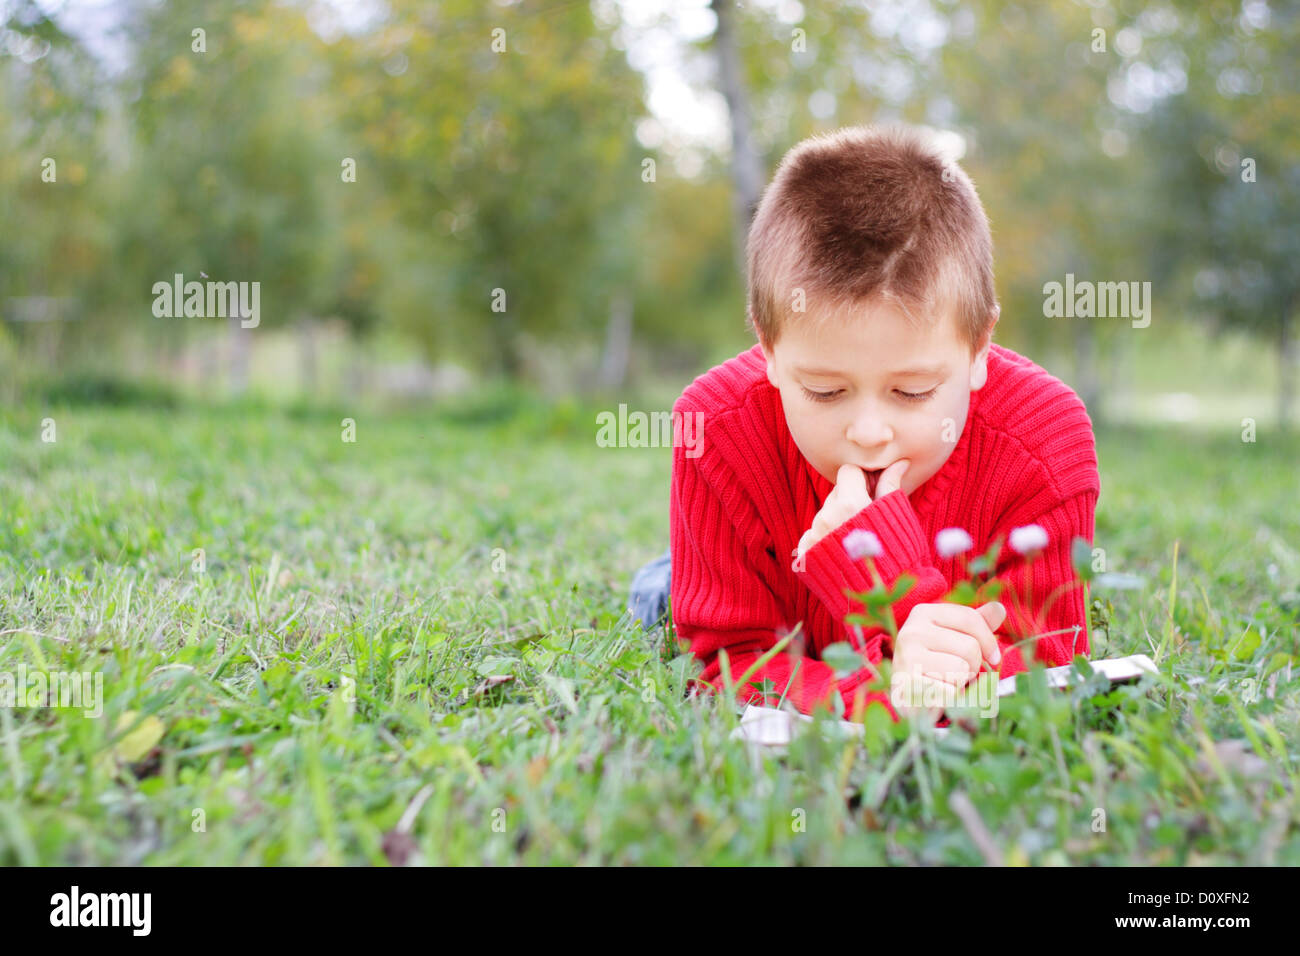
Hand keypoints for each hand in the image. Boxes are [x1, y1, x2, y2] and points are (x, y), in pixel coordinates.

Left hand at [796, 459, 909, 557]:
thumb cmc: (899, 555)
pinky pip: (814, 534)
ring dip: (838, 520)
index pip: (847, 472)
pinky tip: (842, 551)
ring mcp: (814, 535)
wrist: (885, 598)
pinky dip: (826, 538)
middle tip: (867, 520)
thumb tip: (898, 462)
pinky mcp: (805, 552)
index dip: (861, 479)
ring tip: (857, 540)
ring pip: (825, 514)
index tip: (871, 491)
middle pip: (836, 493)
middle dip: (850, 499)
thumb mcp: (899, 517)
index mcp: (849, 503)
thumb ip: (891, 486)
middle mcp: (827, 517)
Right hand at [890, 601, 1004, 720]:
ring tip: (946, 681)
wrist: (907, 696)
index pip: (969, 618)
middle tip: (959, 672)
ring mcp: (906, 657)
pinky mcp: (908, 685)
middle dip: (973, 665)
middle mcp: (911, 631)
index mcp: (923, 613)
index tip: (993, 658)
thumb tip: (999, 608)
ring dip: (961, 681)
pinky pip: (951, 691)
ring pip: (961, 669)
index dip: (989, 640)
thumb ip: (976, 623)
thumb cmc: (935, 662)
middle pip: (970, 647)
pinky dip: (951, 697)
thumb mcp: (954, 636)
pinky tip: (938, 694)